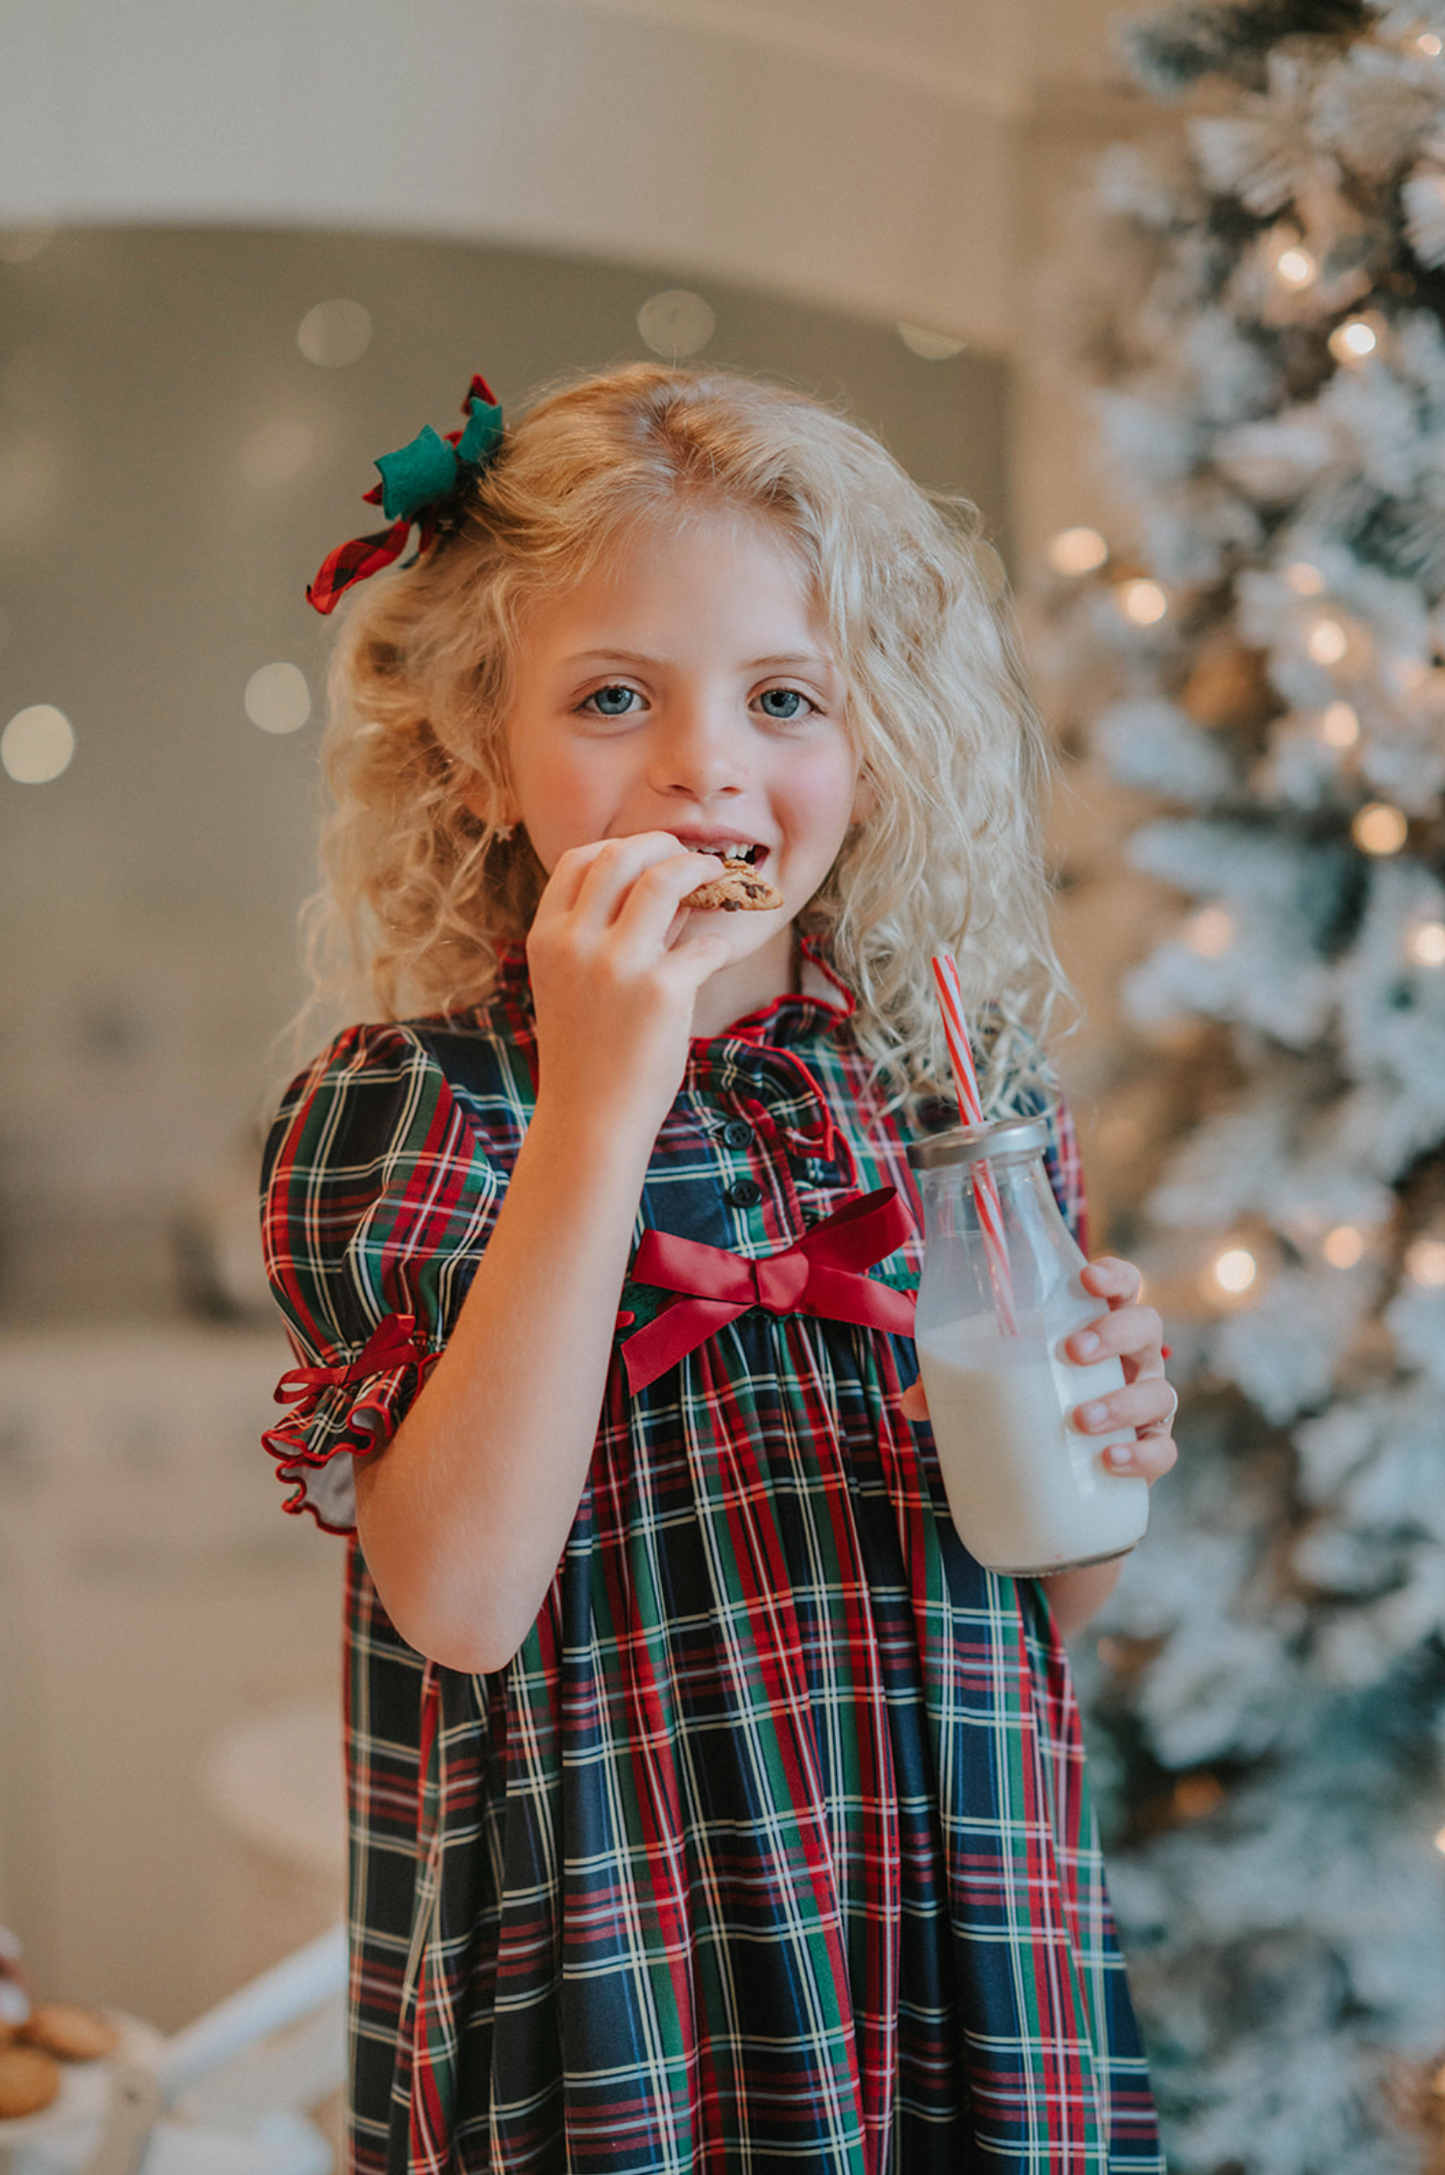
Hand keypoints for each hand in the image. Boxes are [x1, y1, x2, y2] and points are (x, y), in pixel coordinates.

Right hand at [525, 834, 731, 1141]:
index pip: (579, 860)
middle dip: (664, 845)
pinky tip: (715, 956)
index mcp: (547, 937)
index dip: (621, 846)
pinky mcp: (662, 991)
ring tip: (719, 878)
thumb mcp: (575, 983)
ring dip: (700, 871)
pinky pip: (705, 943)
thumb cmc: (588, 1051)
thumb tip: (668, 886)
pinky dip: (717, 943)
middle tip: (692, 859)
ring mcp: (618, 965)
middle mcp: (576, 943)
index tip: (649, 854)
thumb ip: (610, 932)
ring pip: (665, 880)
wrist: (591, 1118)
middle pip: (622, 856)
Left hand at [900, 1255, 1177, 1487]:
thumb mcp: (992, 1382)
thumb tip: (912, 1401)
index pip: (1121, 1284)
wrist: (1064, 1469)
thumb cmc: (1029, 1401)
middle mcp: (1132, 1358)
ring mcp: (1147, 1403)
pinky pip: (1163, 1450)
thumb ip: (954, 1382)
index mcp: (1098, 1325)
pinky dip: (1142, 1456)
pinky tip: (1110, 1461)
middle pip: (1145, 1326)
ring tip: (1080, 1420)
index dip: (1112, 1275)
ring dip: (1122, 1403)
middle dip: (1113, 1333)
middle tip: (1072, 1350)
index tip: (1085, 1278)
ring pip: (1159, 1391)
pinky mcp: (1151, 1449)